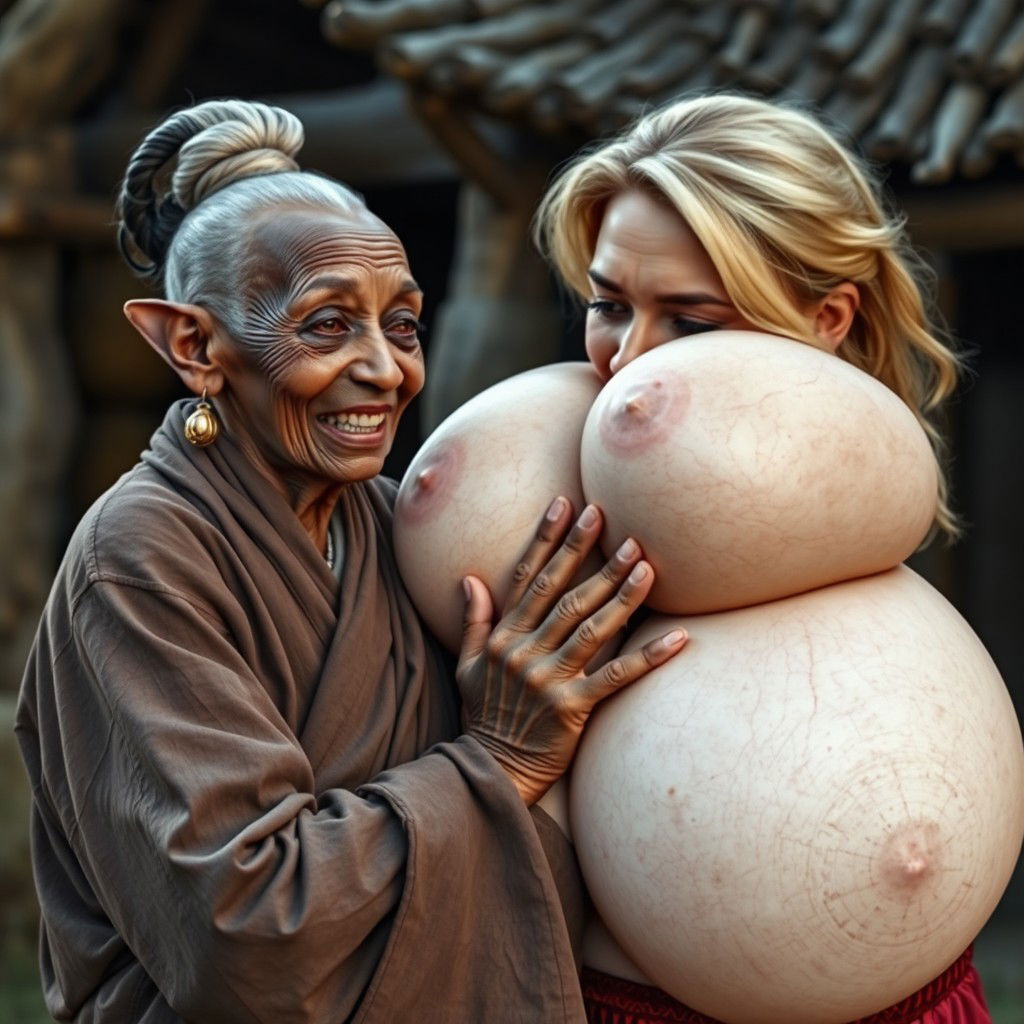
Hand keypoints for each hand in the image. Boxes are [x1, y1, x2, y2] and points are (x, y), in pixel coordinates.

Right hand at [456, 497, 687, 804]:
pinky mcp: (573, 709)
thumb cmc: (483, 715)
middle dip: (588, 555)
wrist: (491, 769)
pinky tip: (679, 637)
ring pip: (591, 628)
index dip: (547, 540)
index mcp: (504, 637)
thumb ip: (473, 621)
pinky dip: (649, 658)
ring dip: (621, 595)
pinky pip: (617, 677)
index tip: (566, 505)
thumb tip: (470, 579)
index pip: (527, 578)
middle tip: (614, 520)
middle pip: (563, 594)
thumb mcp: (467, 666)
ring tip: (646, 564)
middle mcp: (525, 652)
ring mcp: (549, 679)